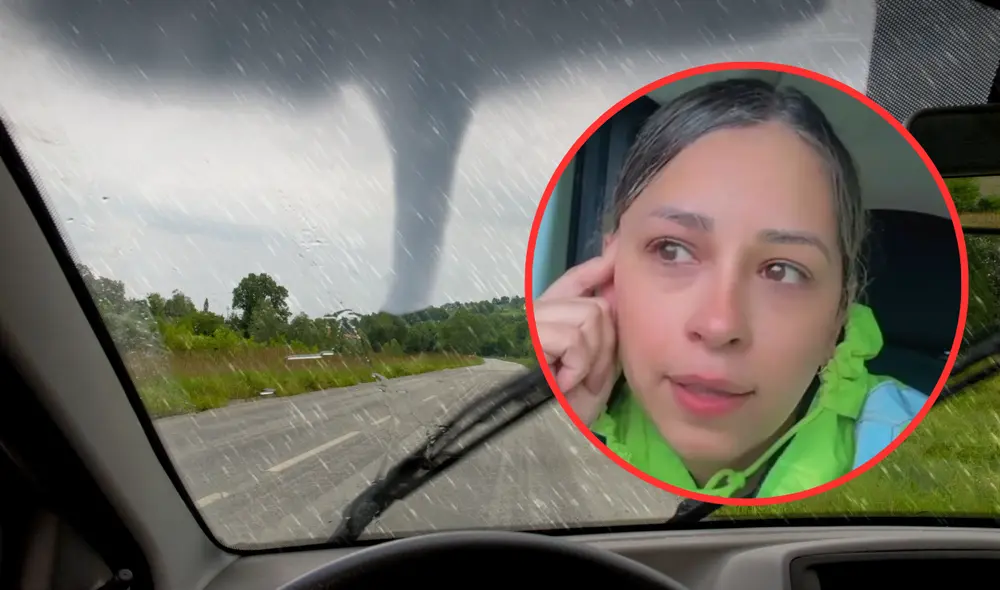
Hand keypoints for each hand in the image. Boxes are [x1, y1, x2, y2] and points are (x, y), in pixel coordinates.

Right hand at [533, 248, 619, 425]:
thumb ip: (605, 324)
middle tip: (588, 377)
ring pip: (590, 318)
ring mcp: (529, 324)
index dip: (600, 265)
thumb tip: (617, 277)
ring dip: (594, 360)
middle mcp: (534, 315)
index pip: (576, 279)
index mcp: (550, 317)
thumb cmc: (570, 405)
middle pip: (596, 305)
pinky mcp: (528, 337)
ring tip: (576, 383)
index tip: (619, 247)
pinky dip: (579, 366)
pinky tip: (562, 383)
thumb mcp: (596, 361)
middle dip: (605, 345)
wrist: (553, 434)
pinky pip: (575, 338)